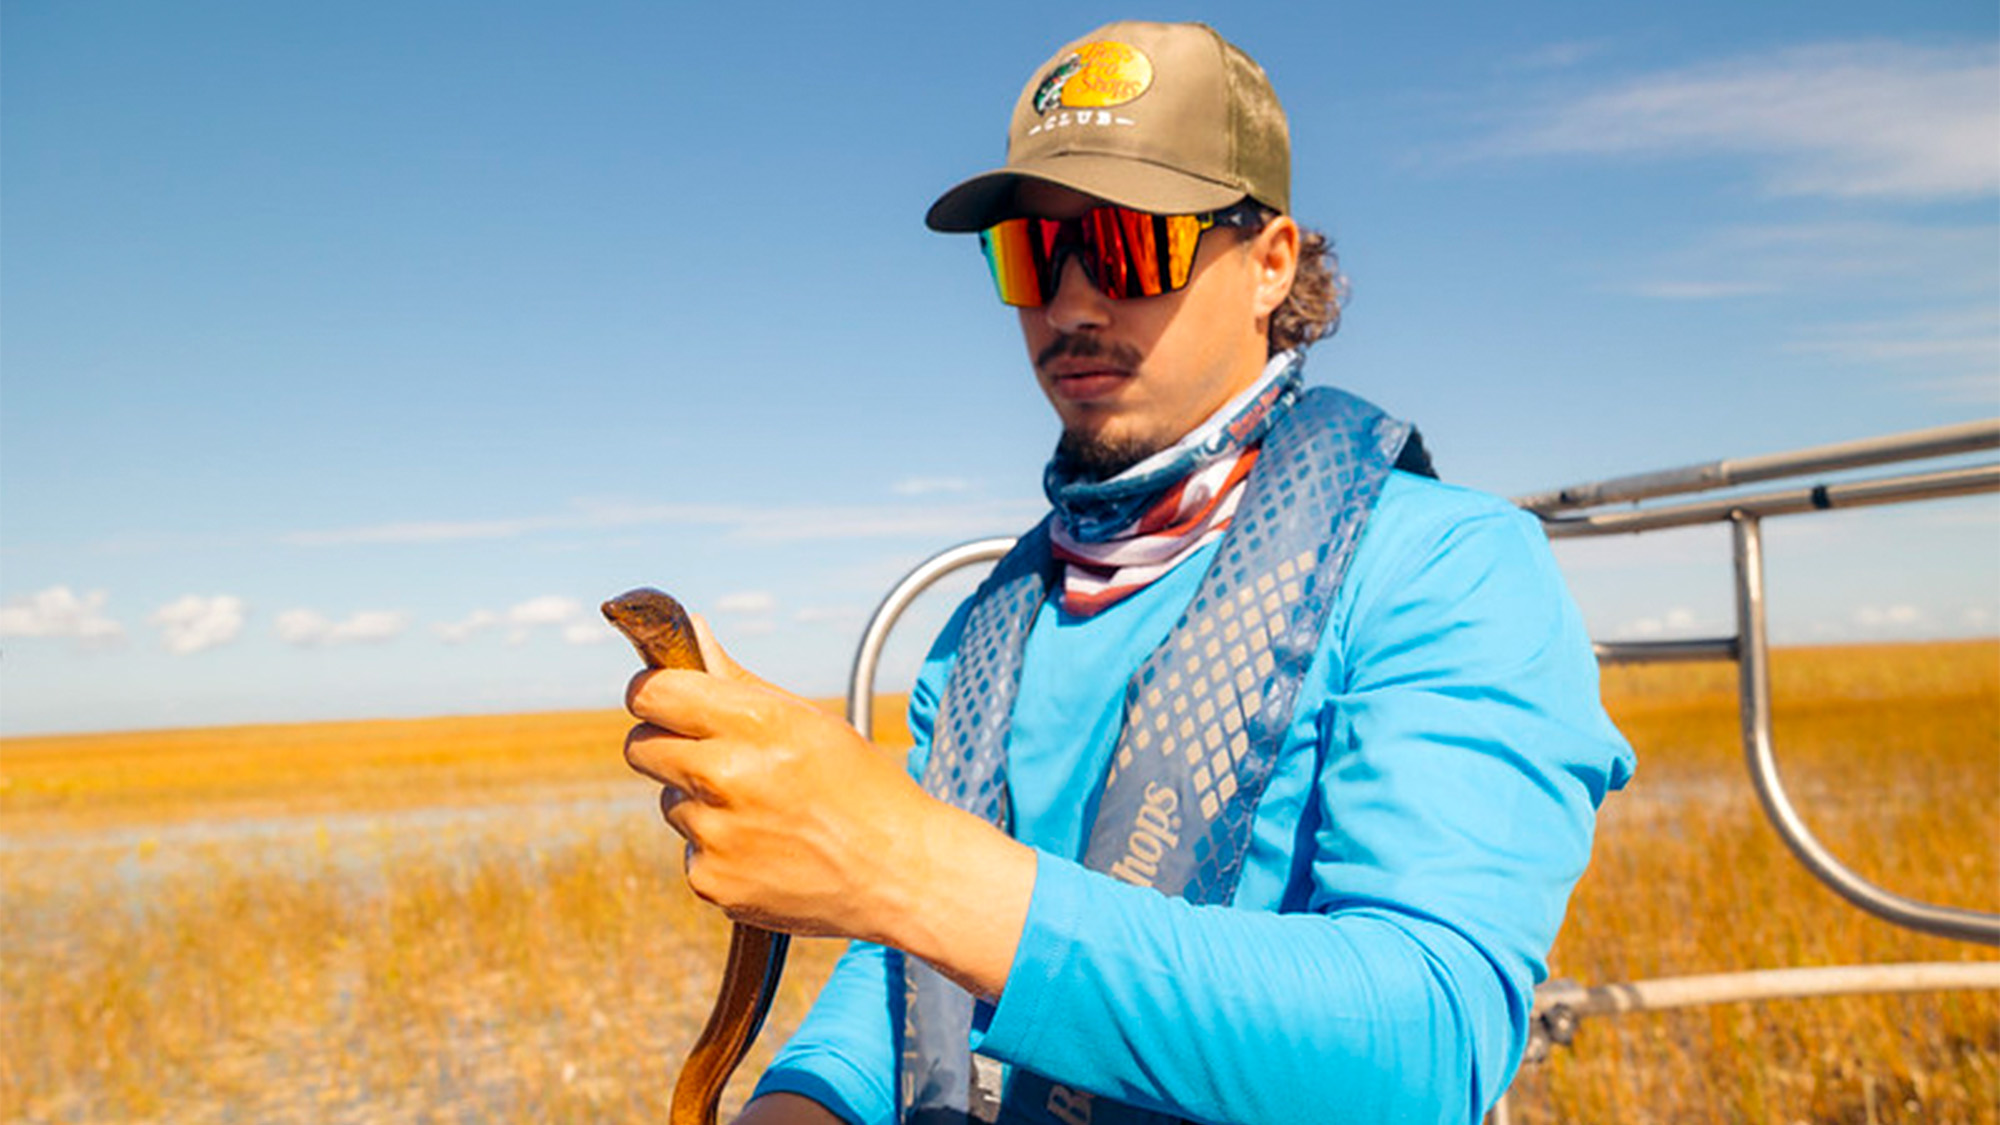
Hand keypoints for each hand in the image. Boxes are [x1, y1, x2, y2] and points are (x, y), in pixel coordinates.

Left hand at [622, 616, 1034, 996]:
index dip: (652, 692)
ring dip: (701, 802)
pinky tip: (767, 850)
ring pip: (670, 801)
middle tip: (711, 755)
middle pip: (639, 748)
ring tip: (764, 813)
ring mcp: (716, 835)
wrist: (899, 873)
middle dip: (664, 745)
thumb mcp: (810, 721)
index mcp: (755, 724)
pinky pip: (691, 850)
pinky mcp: (712, 882)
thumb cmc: (861, 787)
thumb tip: (693, 631)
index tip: (665, 700)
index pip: (652, 692)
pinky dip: (719, 850)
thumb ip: (739, 680)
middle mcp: (726, 777)